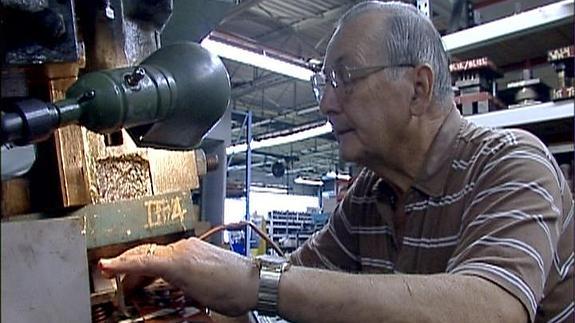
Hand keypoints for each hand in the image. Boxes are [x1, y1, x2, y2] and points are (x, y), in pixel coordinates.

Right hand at [98, 238, 258, 315]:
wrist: (255, 281)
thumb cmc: (230, 290)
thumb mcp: (194, 295)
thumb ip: (168, 285)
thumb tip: (149, 287)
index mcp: (178, 260)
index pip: (141, 261)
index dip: (119, 265)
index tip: (103, 266)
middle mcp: (182, 248)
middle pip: (146, 255)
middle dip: (128, 268)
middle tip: (116, 281)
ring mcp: (190, 246)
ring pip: (157, 254)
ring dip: (143, 267)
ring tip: (134, 285)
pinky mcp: (197, 248)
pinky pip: (170, 254)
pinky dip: (158, 265)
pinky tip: (157, 277)